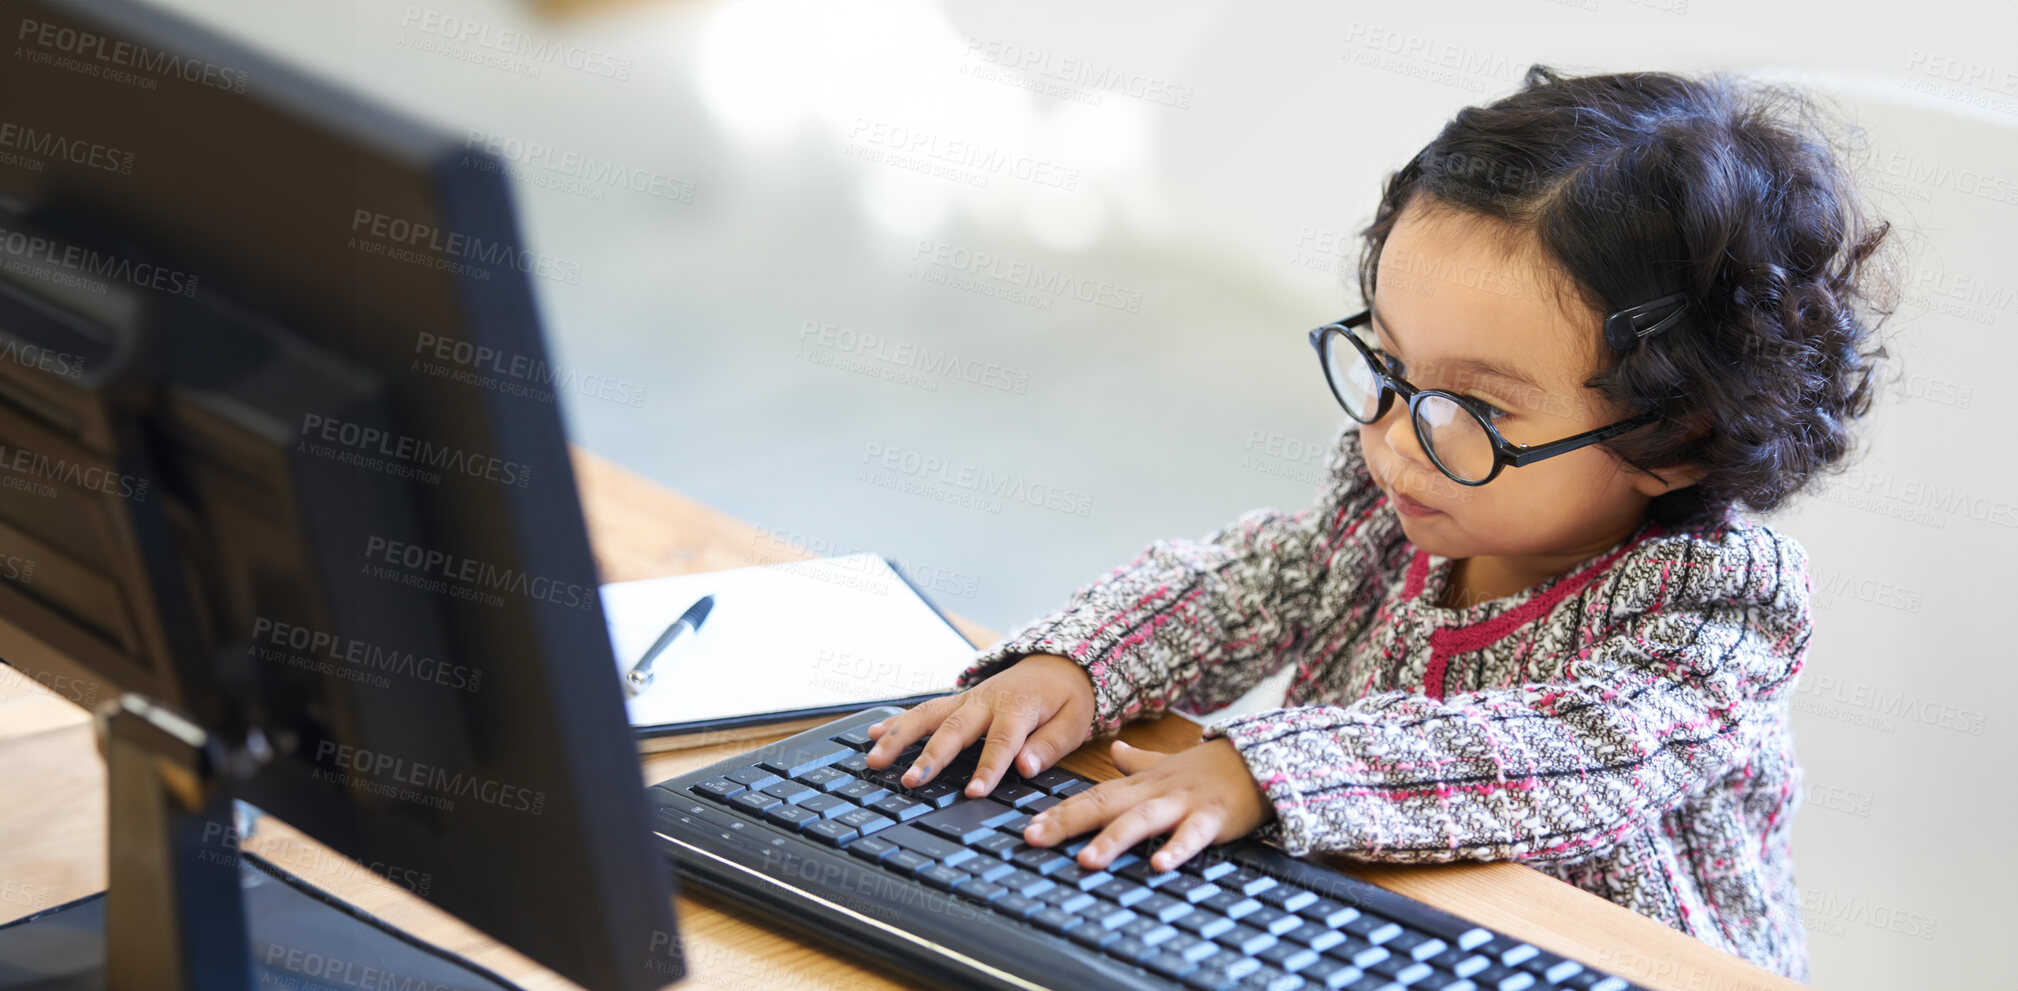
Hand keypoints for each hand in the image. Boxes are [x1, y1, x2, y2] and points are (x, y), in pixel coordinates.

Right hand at [862, 653, 1095, 797]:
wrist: (1060, 663)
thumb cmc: (1067, 698)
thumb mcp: (1074, 721)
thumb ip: (1050, 745)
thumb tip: (1026, 767)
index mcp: (1018, 708)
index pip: (1001, 742)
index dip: (988, 767)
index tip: (974, 793)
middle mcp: (986, 701)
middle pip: (954, 729)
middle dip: (930, 756)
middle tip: (911, 781)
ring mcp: (967, 699)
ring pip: (928, 715)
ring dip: (899, 737)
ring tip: (874, 759)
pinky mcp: (957, 702)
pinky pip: (924, 710)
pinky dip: (897, 721)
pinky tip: (873, 734)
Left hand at [1022, 738, 1274, 872]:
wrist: (1262, 757)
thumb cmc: (1212, 767)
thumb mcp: (1170, 762)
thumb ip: (1139, 762)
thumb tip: (1114, 751)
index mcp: (1142, 784)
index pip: (1093, 797)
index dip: (1060, 813)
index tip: (1029, 830)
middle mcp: (1156, 792)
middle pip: (1105, 805)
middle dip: (1068, 823)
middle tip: (1035, 839)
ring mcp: (1184, 803)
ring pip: (1142, 820)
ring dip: (1114, 839)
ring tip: (1087, 860)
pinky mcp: (1214, 817)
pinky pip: (1193, 835)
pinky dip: (1176, 850)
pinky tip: (1159, 866)